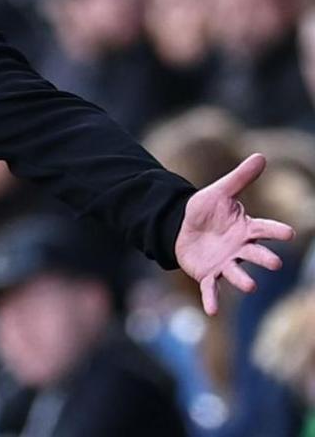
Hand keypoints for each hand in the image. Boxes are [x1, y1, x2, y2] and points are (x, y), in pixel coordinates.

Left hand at [174, 153, 295, 315]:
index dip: (276, 231)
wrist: (180, 226)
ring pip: (237, 273)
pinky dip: (212, 300)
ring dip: (243, 280)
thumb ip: (240, 178)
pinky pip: (211, 289)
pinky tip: (212, 312)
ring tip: (250, 286)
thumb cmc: (205, 210)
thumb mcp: (219, 191)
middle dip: (264, 258)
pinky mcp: (208, 275)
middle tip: (274, 263)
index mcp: (246, 229)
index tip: (289, 233)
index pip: (265, 229)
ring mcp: (225, 263)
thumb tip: (261, 156)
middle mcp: (239, 249)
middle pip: (255, 254)